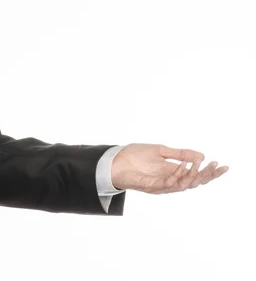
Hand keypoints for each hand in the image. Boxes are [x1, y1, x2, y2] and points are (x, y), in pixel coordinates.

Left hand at [111, 143, 228, 193]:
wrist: (114, 161)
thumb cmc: (134, 156)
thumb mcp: (161, 151)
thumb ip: (180, 154)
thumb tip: (201, 156)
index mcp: (173, 172)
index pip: (196, 175)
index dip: (210, 172)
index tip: (224, 166)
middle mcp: (169, 180)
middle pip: (194, 182)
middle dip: (207, 175)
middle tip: (216, 166)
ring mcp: (161, 185)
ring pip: (184, 185)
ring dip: (194, 174)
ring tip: (201, 163)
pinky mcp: (152, 186)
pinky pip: (168, 183)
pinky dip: (177, 174)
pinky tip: (183, 165)